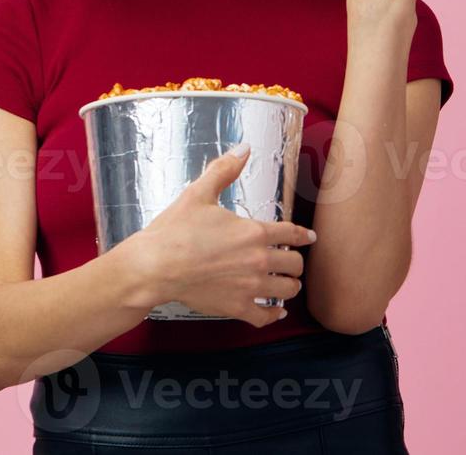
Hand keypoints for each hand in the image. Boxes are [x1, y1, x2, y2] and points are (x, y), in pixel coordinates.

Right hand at [111, 145, 316, 325]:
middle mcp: (258, 260)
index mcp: (254, 231)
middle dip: (296, 262)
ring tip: (286, 284)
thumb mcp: (199, 193)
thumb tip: (244, 148)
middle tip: (292, 262)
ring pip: (287, 291)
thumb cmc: (174, 231)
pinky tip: (276, 311)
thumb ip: (225, 170)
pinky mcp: (236, 307)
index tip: (310, 238)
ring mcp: (249, 287)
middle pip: (295, 264)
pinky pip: (266, 316)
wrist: (154, 266)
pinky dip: (274, 315)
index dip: (304, 235)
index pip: (292, 233)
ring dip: (289, 286)